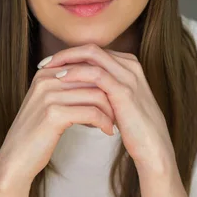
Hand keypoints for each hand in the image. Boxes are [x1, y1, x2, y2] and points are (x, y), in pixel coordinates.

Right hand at [0, 57, 116, 188]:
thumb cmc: (38, 132)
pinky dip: (104, 122)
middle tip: (121, 110)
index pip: (86, 67)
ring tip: (115, 122)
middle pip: (93, 78)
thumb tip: (101, 80)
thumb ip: (69, 88)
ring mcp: (49, 95)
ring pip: (96, 94)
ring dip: (110, 110)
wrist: (16, 158)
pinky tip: (107, 130)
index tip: (115, 98)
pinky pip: (91, 112)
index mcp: (46, 73)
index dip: (104, 82)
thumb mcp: (50, 103)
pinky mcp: (54, 114)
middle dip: (111, 94)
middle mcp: (46, 79)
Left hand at [40, 43, 176, 175]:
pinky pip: (95, 73)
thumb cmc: (135, 128)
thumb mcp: (119, 102)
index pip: (94, 52)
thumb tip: (80, 87)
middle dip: (65, 53)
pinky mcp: (123, 90)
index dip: (70, 55)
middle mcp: (130, 65)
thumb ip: (105, 89)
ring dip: (67, 59)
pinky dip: (75, 73)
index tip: (50, 64)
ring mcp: (128, 76)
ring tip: (47, 69)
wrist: (153, 148)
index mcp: (129, 65)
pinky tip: (60, 79)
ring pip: (92, 54)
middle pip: (91, 48)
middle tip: (44, 63)